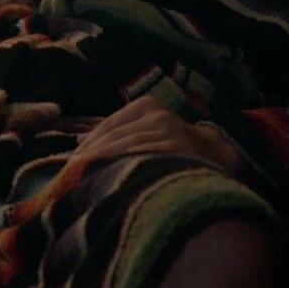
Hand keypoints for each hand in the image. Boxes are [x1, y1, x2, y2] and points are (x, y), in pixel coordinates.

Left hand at [75, 95, 241, 173]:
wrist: (220, 154)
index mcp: (147, 105)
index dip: (87, 144)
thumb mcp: (146, 131)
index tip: (68, 162)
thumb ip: (117, 134)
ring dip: (104, 163)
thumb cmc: (174, 147)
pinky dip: (128, 169)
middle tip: (69, 175)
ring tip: (84, 179)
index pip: (108, 125)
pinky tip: (113, 181)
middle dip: (91, 155)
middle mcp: (158, 115)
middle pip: (115, 136)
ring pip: (129, 148)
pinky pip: (147, 160)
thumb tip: (79, 141)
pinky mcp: (181, 149)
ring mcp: (171, 132)